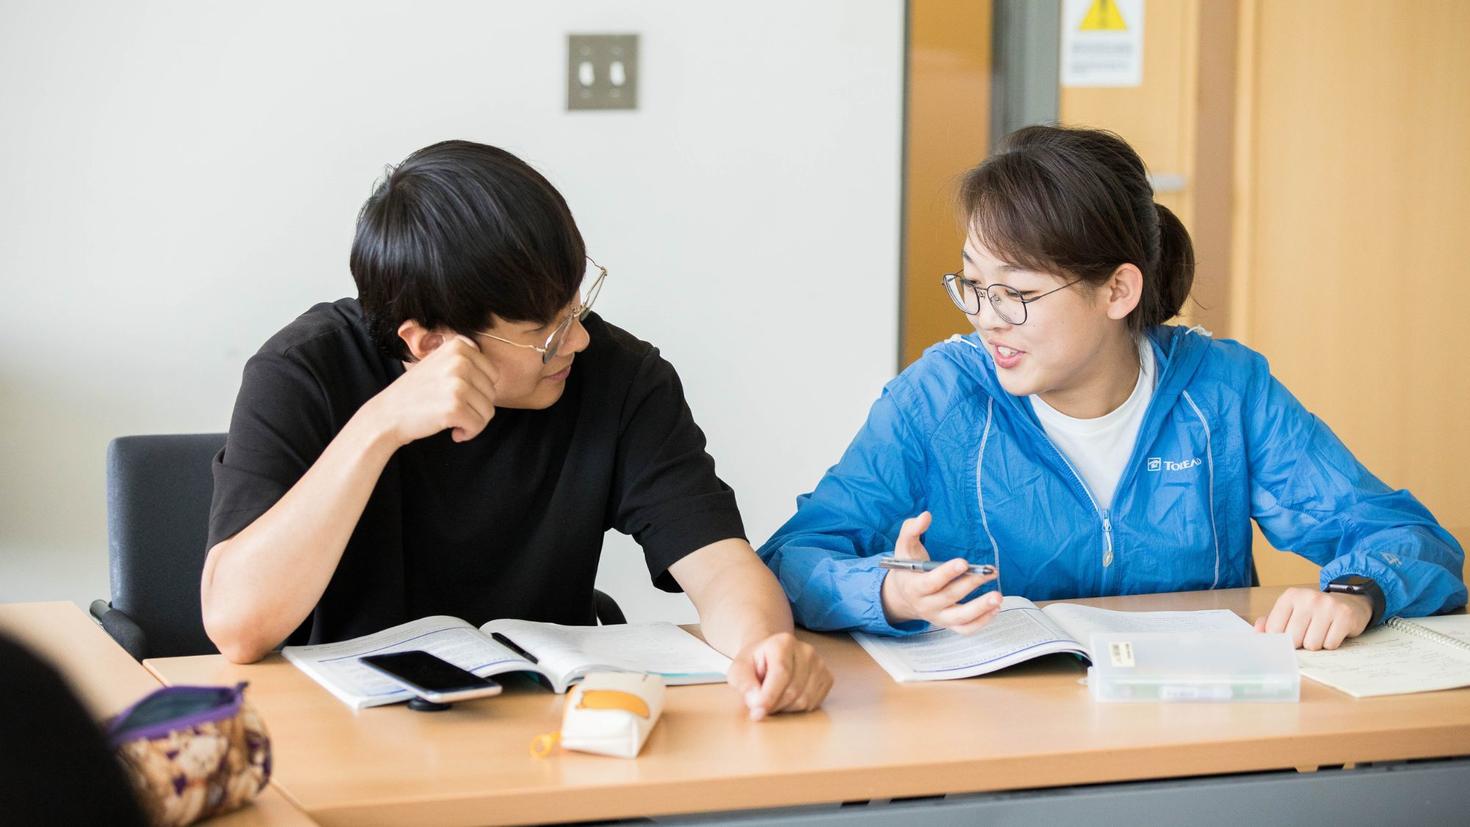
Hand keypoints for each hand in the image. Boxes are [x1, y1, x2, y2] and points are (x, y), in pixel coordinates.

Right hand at [363, 335, 499, 445]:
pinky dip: (468, 433)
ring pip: (488, 410)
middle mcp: (460, 361)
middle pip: (492, 393)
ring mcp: (458, 383)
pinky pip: (478, 425)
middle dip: (476, 408)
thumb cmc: (417, 392)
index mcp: (458, 346)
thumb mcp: (439, 362)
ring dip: (473, 422)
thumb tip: (499, 371)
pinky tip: (454, 432)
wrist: (387, 414)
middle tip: (455, 411)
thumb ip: (465, 360)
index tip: (460, 397)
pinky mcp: (455, 407)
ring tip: (453, 421)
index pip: (493, 374)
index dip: (479, 391)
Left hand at [726, 632, 831, 720]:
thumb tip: (757, 703)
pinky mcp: (827, 677)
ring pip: (804, 700)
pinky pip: (814, 704)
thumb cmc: (755, 664)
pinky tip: (788, 697)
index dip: (769, 696)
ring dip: (785, 708)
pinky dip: (798, 708)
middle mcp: (806, 650)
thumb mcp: (739, 670)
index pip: (781, 673)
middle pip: (793, 690)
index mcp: (783, 642)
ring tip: (774, 697)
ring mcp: (819, 664)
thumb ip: (744, 684)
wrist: (770, 657)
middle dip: (774, 705)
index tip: (756, 711)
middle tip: (761, 704)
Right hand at [879, 511, 1000, 632]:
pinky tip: (995, 608)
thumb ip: (912, 529)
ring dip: (980, 609)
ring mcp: (938, 617)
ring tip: (997, 596)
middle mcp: (925, 605)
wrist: (902, 594)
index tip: (964, 562)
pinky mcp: (948, 624)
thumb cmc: (908, 566)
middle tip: (989, 571)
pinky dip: (982, 622)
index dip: (947, 573)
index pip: (930, 583)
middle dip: (970, 584)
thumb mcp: (903, 546)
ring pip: (960, 618)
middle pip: (949, 597)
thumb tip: (926, 516)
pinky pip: (966, 628)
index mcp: (913, 586)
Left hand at [1254, 587, 1372, 649]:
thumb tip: (1257, 633)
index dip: (1280, 640)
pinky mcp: (1345, 616)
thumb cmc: (1314, 611)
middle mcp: (1308, 598)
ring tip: (1320, 633)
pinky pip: (1330, 644)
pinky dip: (1330, 644)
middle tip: (1306, 635)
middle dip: (1299, 643)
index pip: (1274, 629)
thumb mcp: (1291, 611)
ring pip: (1312, 644)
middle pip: (1293, 638)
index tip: (1287, 638)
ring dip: (1316, 645)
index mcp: (1290, 596)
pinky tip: (1332, 633)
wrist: (1348, 602)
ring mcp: (1327, 606)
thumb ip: (1271, 622)